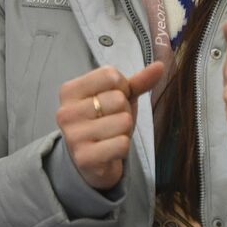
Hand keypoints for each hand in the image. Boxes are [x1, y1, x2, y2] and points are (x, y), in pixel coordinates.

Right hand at [56, 62, 164, 189]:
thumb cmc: (105, 121)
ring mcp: (73, 136)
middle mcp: (66, 112)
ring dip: (124, 131)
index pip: (111, 75)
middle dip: (124, 111)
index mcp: (70, 90)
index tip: (113, 100)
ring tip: (111, 135)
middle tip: (112, 122)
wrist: (91, 161)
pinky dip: (123, 147)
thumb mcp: (120, 97)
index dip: (123, 88)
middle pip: (118, 99)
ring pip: (123, 121)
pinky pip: (122, 144)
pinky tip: (111, 150)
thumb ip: (138, 81)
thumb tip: (160, 65)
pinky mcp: (84, 158)